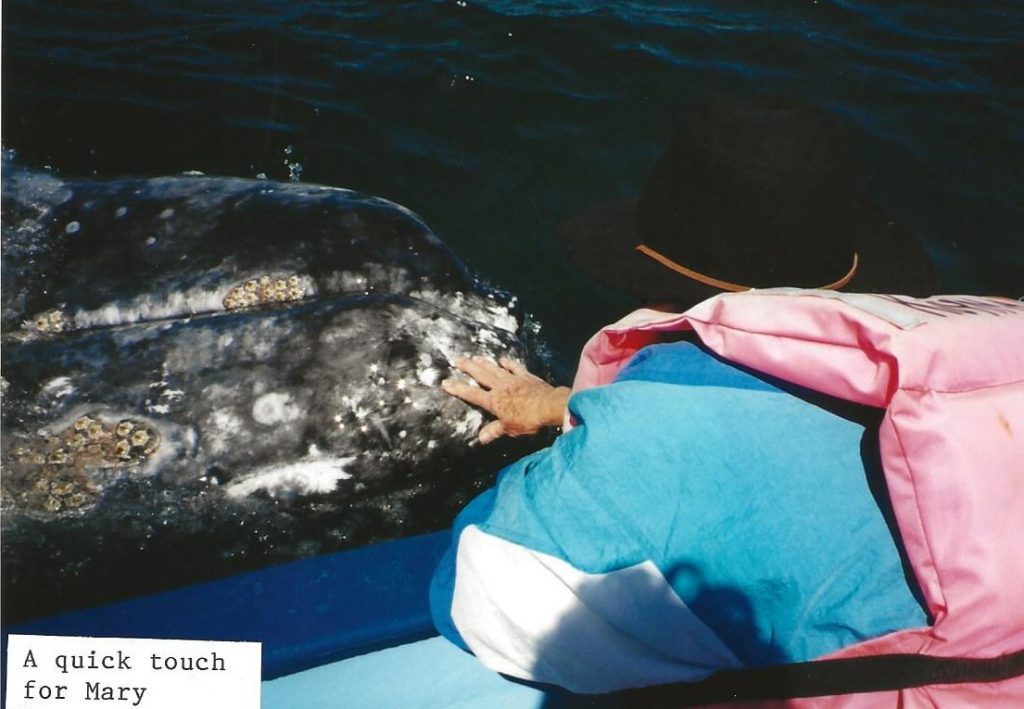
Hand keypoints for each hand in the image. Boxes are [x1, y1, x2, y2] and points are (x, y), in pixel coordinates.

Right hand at [441, 356, 569, 443]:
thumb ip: (494, 431)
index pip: (471, 394)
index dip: (458, 389)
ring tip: (475, 357)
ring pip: (495, 368)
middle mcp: (500, 387)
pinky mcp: (526, 376)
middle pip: (480, 375)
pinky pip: (515, 367)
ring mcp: (513, 379)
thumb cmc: (528, 420)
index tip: (445, 382)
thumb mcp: (510, 429)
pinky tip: (503, 359)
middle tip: (457, 359)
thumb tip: (481, 438)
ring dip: (484, 363)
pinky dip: (508, 363)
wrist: (549, 406)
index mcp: (494, 401)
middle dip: (468, 367)